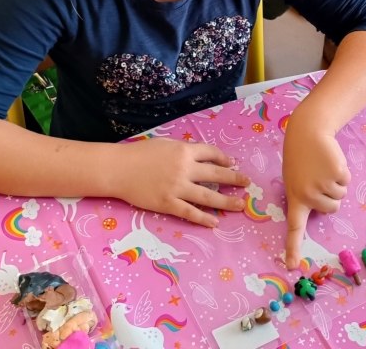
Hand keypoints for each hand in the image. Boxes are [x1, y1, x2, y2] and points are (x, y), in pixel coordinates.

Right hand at [112, 139, 247, 226]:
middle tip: (247, 183)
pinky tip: (215, 222)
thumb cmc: (140, 154)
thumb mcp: (165, 144)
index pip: (211, 154)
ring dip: (227, 201)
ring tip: (240, 205)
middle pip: (216, 174)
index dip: (224, 159)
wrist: (118, 169)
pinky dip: (204, 218)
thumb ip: (183, 150)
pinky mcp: (168, 204)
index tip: (232, 164)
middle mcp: (185, 169)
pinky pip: (190, 213)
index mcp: (184, 151)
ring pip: (208, 196)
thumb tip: (201, 156)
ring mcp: (177, 188)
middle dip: (234, 179)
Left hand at [282, 115, 349, 269]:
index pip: (294, 228)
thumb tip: (320, 207)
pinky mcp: (336, 174)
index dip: (293, 248)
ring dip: (336, 182)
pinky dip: (342, 172)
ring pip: (340, 195)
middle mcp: (308, 195)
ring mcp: (322, 185)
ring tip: (322, 167)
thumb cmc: (300, 157)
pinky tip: (330, 160)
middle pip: (331, 208)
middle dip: (330, 194)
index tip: (292, 266)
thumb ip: (305, 196)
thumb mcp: (296, 179)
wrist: (307, 132)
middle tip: (318, 176)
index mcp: (296, 198)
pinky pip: (346, 182)